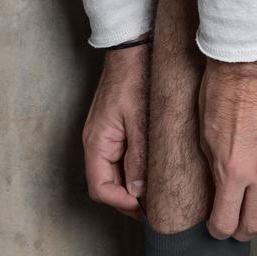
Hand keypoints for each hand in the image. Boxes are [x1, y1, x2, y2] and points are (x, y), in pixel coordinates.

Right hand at [83, 43, 149, 217]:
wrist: (133, 47)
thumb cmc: (135, 78)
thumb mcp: (141, 121)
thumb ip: (139, 157)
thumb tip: (138, 192)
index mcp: (98, 143)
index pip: (101, 189)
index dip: (122, 203)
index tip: (147, 208)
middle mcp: (97, 144)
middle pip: (107, 187)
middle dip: (130, 201)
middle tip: (158, 208)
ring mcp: (105, 139)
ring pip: (115, 176)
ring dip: (133, 189)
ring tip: (159, 194)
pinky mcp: (115, 133)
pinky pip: (122, 162)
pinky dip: (135, 173)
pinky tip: (154, 174)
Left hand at [199, 51, 256, 239]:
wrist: (249, 63)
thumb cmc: (221, 96)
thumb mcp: (206, 140)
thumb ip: (218, 173)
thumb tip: (223, 195)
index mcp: (233, 172)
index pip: (227, 222)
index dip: (221, 231)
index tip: (219, 229)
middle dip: (245, 229)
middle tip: (240, 224)